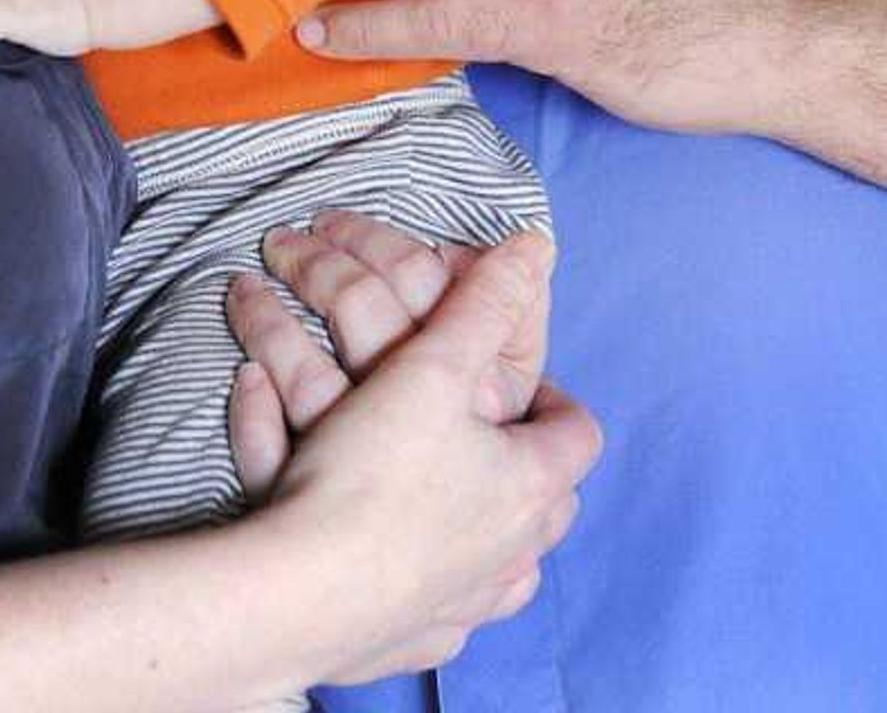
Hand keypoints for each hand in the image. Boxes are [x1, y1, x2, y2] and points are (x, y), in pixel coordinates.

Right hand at [229, 229, 595, 681]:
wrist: (308, 590)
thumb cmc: (378, 473)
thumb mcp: (432, 369)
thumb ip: (484, 304)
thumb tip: (537, 246)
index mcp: (532, 486)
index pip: (577, 430)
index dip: (554, 393)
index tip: (512, 371)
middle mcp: (518, 555)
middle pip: (550, 502)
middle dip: (518, 460)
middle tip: (473, 424)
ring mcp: (474, 606)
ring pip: (508, 565)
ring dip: (485, 522)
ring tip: (443, 483)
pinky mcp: (423, 640)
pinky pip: (448, 612)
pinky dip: (435, 579)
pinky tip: (403, 552)